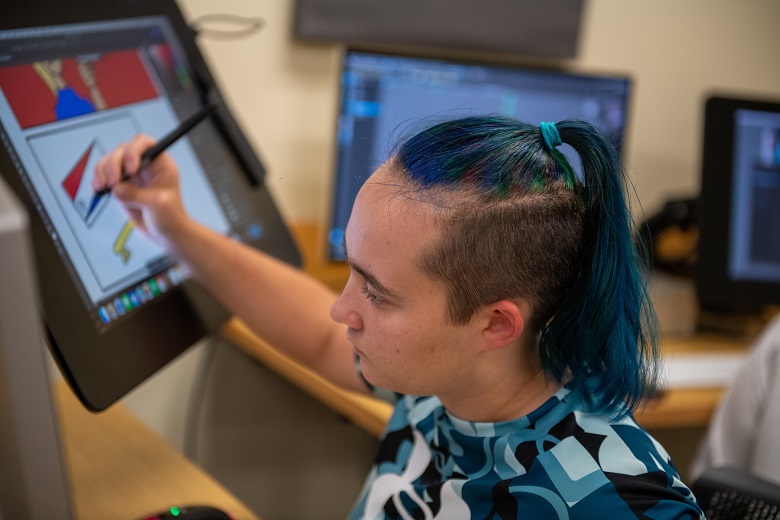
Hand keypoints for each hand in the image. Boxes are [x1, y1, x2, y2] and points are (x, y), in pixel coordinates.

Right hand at [93, 134, 189, 249]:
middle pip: (122, 151)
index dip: (134, 151)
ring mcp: (131, 175)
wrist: (166, 234)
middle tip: (113, 183)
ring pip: (109, 161)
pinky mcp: (120, 185)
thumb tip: (116, 189)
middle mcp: (144, 165)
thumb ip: (136, 195)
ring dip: (101, 171)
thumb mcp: (157, 204)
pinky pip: (104, 176)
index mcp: (160, 163)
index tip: (131, 169)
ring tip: (102, 186)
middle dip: (113, 164)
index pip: (144, 143)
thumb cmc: (171, 217)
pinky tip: (98, 188)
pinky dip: (98, 180)